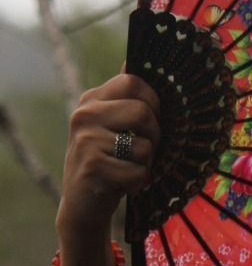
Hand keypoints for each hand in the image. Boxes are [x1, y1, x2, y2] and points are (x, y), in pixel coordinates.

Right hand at [57, 71, 161, 240]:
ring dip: (146, 164)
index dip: (153, 102)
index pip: (132, 81)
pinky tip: (122, 185)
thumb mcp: (112, 126)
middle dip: (154, 136)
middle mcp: (84, 115)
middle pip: (143, 112)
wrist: (82, 206)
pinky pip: (138, 172)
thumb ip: (123, 98)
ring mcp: (86, 141)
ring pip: (144, 146)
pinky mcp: (92, 167)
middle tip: (144, 151)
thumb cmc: (107, 162)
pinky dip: (138, 183)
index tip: (150, 122)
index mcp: (91, 100)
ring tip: (129, 168)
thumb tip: (131, 59)